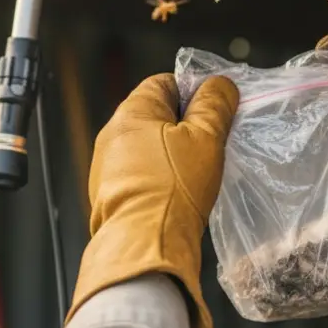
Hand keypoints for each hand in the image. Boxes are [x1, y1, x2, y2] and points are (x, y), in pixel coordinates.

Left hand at [67, 73, 239, 327]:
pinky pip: (141, 174)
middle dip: (186, 125)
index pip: (164, 83)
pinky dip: (161, 177)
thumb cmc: (173, 187)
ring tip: (199, 170)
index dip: (193, 91)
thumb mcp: (205, 138)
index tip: (216, 109)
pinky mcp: (111, 195)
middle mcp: (112, 135)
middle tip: (213, 141)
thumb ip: (214, 106)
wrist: (143, 245)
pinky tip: (180, 192)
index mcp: (131, 112)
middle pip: (156, 115)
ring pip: (148, 147)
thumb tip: (219, 84)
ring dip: (174, 153)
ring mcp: (108, 166)